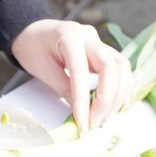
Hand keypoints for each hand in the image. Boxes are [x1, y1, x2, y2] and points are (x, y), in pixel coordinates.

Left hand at [10, 19, 131, 131]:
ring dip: (118, 96)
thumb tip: (82, 116)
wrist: (33, 32)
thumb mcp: (43, 69)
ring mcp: (98, 41)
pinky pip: (121, 68)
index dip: (84, 101)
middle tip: (95, 123)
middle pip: (110, 67)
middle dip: (106, 100)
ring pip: (121, 67)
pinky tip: (118, 104)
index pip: (81, 72)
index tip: (83, 124)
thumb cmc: (33, 48)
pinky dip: (123, 87)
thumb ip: (64, 90)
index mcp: (69, 35)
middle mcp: (88, 35)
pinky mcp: (104, 50)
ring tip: (105, 118)